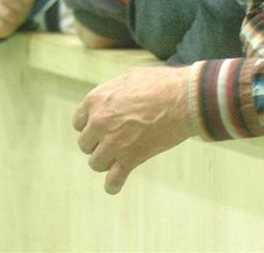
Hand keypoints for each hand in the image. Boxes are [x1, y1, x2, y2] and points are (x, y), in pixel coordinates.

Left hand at [74, 66, 191, 194]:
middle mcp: (99, 122)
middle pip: (86, 144)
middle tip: (115, 141)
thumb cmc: (161, 83)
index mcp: (96, 100)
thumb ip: (113, 92)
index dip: (90, 127)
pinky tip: (115, 185)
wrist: (185, 98)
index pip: (79, 122)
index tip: (101, 130)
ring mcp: (113, 142)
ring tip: (120, 157)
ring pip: (96, 163)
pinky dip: (113, 185)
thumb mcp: (130, 78)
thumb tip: (109, 101)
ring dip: (107, 162)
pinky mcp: (131, 158)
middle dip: (98, 144)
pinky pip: (113, 181)